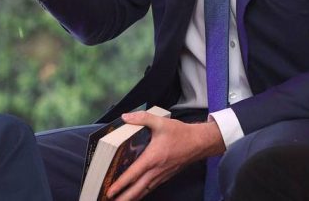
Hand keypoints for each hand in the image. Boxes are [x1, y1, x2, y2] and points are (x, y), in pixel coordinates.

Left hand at [106, 113, 224, 200]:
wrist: (199, 143)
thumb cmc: (181, 134)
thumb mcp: (160, 122)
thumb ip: (142, 118)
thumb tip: (125, 117)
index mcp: (152, 158)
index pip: (132, 174)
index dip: (120, 184)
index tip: (109, 191)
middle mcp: (156, 170)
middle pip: (137, 189)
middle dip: (123, 198)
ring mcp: (161, 175)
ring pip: (144, 191)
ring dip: (132, 197)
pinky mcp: (166, 176)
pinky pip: (151, 188)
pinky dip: (142, 193)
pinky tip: (137, 193)